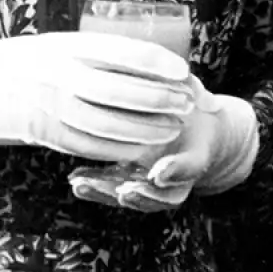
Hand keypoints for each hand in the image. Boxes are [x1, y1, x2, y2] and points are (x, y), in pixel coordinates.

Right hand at [0, 32, 193, 167]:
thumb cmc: (16, 62)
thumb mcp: (50, 44)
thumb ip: (85, 52)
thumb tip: (131, 57)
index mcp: (63, 46)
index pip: (119, 53)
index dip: (156, 64)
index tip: (182, 70)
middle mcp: (59, 76)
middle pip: (121, 90)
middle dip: (159, 98)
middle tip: (188, 102)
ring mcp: (53, 108)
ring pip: (110, 122)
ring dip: (147, 127)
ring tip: (173, 127)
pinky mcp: (48, 134)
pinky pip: (92, 144)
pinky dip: (122, 147)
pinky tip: (143, 148)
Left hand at [68, 75, 257, 212]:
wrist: (193, 125)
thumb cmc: (192, 104)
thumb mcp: (197, 94)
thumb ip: (192, 90)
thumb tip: (183, 74)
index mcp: (196, 155)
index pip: (190, 167)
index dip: (176, 171)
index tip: (157, 173)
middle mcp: (175, 176)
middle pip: (161, 197)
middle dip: (142, 197)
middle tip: (123, 192)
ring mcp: (152, 181)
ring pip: (135, 197)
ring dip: (108, 194)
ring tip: (83, 185)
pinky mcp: (133, 178)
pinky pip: (115, 187)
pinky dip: (96, 186)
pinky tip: (76, 179)